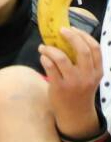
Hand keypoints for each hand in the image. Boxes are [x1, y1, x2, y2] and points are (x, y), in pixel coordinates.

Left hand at [43, 25, 103, 139]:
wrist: (75, 113)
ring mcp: (74, 82)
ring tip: (43, 47)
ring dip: (50, 49)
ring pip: (62, 58)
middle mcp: (88, 76)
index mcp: (97, 71)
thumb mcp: (88, 77)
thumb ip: (82, 62)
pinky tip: (43, 57)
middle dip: (70, 36)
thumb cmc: (80, 90)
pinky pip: (50, 67)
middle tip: (60, 30)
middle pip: (82, 50)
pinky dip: (44, 58)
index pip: (95, 48)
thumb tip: (65, 38)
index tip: (73, 28)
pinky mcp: (60, 87)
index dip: (84, 35)